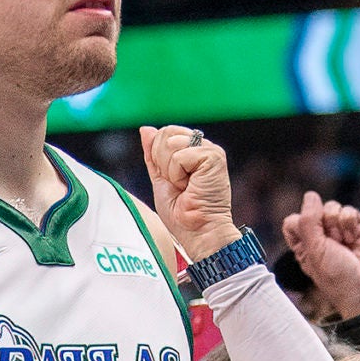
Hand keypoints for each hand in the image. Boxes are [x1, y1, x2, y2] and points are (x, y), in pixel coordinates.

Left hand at [140, 124, 239, 262]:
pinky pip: (179, 156)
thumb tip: (146, 129)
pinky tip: (190, 186)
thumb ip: (153, 155)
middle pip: (166, 133)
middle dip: (162, 162)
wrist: (198, 231)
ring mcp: (210, 150)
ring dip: (170, 170)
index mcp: (192, 150)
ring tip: (184, 185)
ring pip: (170, 143)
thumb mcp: (160, 179)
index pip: (164, 133)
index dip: (158, 156)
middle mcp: (203, 146)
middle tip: (178, 184)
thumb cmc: (182, 214)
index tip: (170, 179)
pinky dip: (177, 175)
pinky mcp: (213, 156)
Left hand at [281, 192, 359, 316]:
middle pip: (314, 210)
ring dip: (337, 224)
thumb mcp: (314, 249)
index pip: (293, 220)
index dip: (301, 223)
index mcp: (303, 244)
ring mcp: (339, 230)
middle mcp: (320, 236)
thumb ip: (308, 220)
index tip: (310, 238)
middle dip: (324, 224)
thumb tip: (311, 195)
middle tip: (332, 243)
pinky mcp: (357, 226)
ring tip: (345, 242)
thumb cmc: (336, 274)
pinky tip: (354, 238)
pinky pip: (349, 210)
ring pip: (332, 207)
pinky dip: (350, 222)